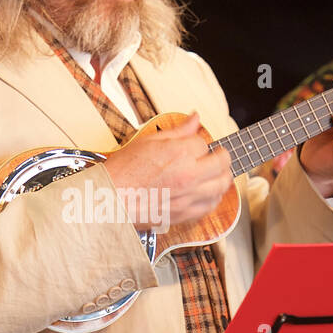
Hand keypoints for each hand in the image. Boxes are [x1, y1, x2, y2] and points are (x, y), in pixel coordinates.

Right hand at [103, 112, 231, 231]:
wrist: (110, 201)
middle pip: (222, 162)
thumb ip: (177, 130)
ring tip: (214, 172)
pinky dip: (213, 196)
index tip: (192, 145)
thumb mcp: (148, 141)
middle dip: (221, 156)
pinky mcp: (186, 214)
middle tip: (216, 154)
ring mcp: (189, 196)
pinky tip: (206, 191)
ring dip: (222, 175)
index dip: (198, 142)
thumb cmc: (123, 173)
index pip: (203, 143)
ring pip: (222, 185)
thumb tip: (194, 118)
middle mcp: (189, 175)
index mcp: (179, 153)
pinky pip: (211, 205)